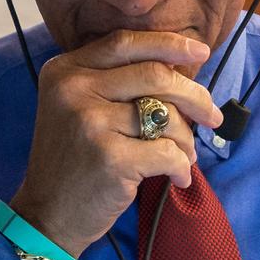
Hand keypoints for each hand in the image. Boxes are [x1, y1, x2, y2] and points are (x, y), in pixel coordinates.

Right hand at [9, 29, 222, 256]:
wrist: (47, 216)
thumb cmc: (75, 163)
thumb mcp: (77, 109)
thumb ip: (115, 83)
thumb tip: (180, 68)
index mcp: (66, 71)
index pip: (126, 43)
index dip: (169, 44)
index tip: (201, 52)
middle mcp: (74, 90)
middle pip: (155, 75)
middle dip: (194, 96)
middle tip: (212, 115)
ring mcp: (91, 122)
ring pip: (166, 116)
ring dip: (187, 139)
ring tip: (185, 156)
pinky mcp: (111, 158)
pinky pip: (168, 153)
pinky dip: (181, 167)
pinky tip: (178, 178)